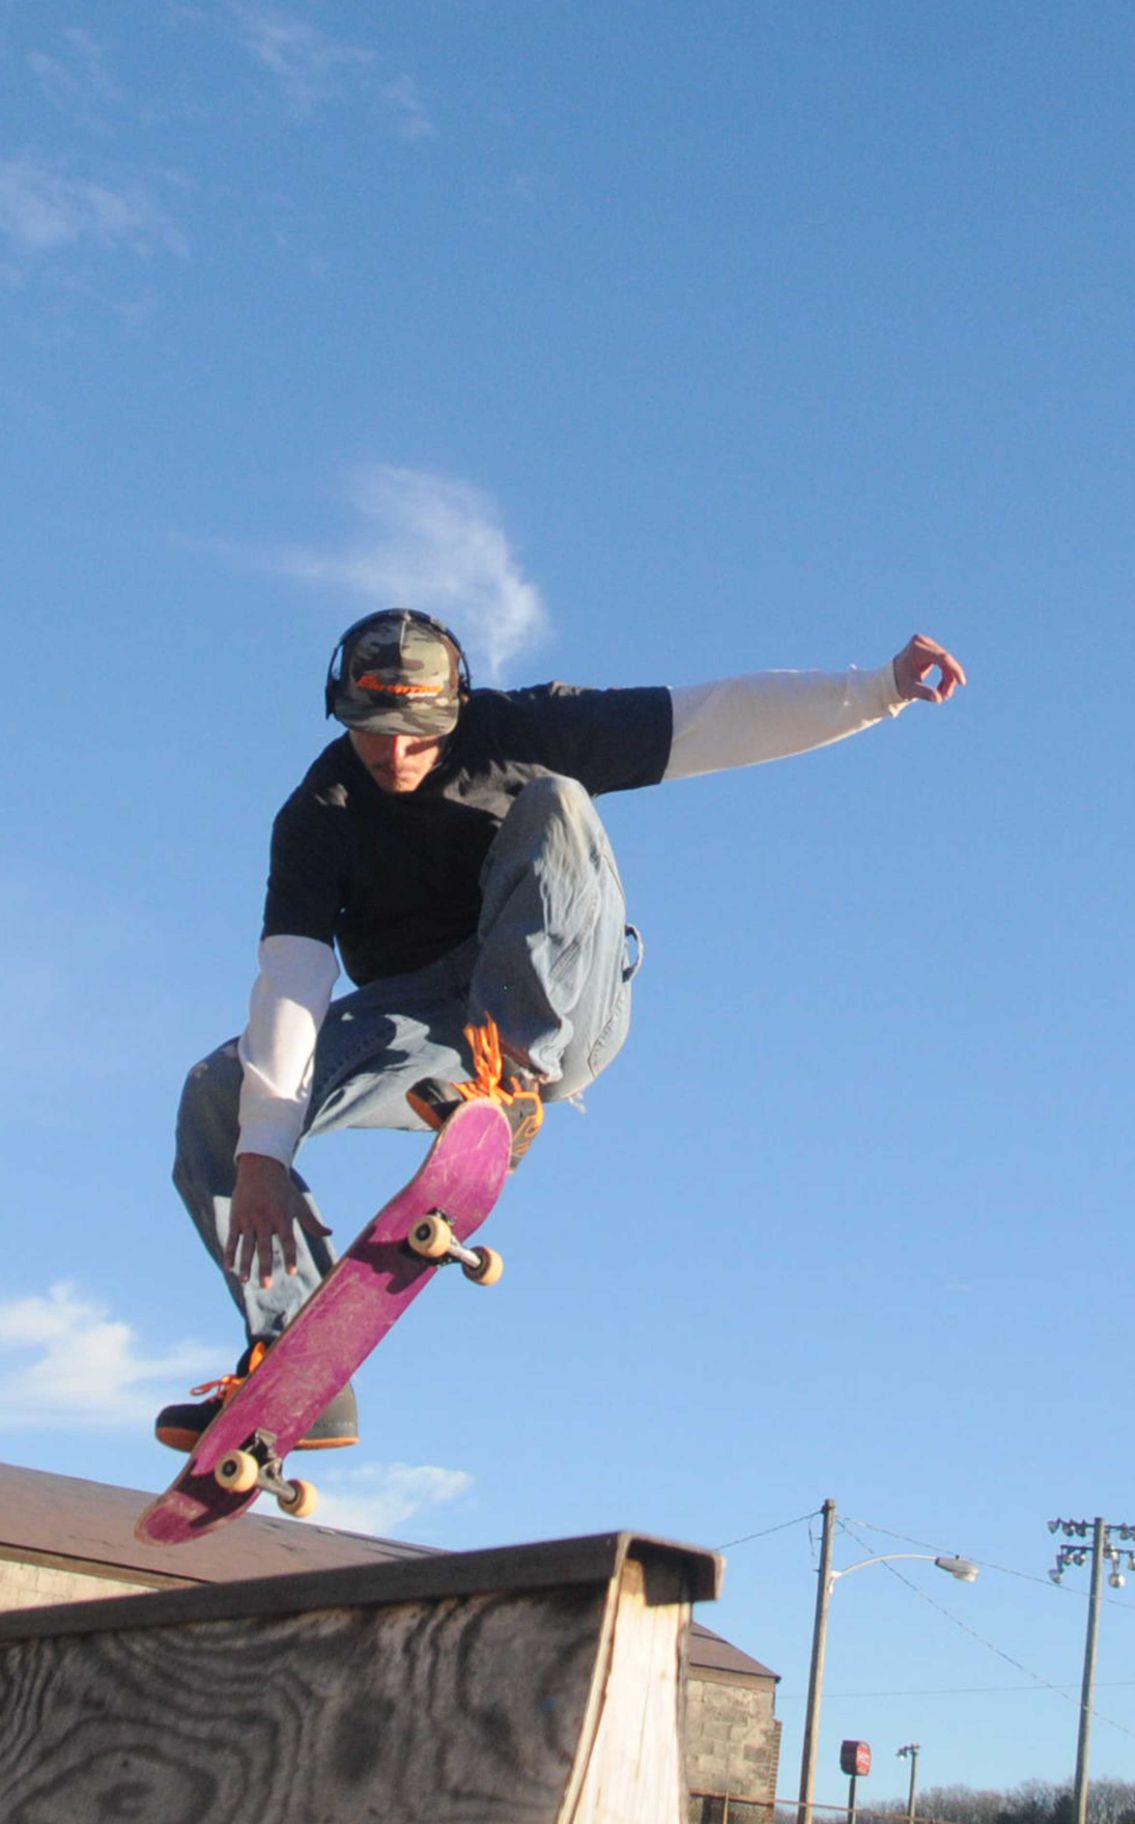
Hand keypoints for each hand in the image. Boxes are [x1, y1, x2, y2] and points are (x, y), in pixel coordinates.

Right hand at [225, 1153, 331, 1289]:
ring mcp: (249, 1219)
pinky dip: (230, 1254)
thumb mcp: (299, 1205)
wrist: (260, 1168)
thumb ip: (312, 1223)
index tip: (292, 1272)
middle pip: (265, 1247)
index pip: (288, 1240)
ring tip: (244, 1282)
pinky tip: (229, 1269)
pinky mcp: (237, 1219)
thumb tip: (330, 1233)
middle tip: (266, 1286)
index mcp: (283, 1217)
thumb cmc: (284, 1190)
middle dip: (264, 1267)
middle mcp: (265, 1219)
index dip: (289, 1256)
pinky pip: (233, 1239)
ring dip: (245, 1264)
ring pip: (246, 1246)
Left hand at [892, 633, 966, 703]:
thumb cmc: (899, 683)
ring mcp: (927, 644)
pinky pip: (944, 662)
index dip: (954, 670)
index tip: (962, 682)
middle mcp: (922, 642)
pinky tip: (941, 687)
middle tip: (946, 697)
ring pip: (947, 662)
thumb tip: (938, 698)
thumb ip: (924, 693)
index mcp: (916, 649)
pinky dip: (946, 675)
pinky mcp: (931, 648)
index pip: (942, 658)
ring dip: (948, 679)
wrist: (891, 677)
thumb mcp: (910, 689)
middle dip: (949, 679)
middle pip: (946, 660)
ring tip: (942, 695)